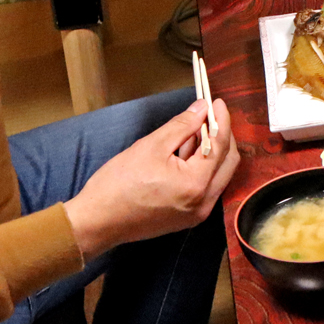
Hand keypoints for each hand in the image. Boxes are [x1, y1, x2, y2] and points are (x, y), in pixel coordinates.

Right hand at [62, 99, 238, 257]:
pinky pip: (204, 187)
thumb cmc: (119, 184)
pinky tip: (186, 151)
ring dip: (211, 151)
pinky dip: (201, 168)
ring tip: (194, 130)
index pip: (220, 146)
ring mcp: (197, 213)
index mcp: (197, 184)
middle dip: (221, 136)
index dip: (221, 120)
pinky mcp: (187, 217)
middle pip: (227, 162)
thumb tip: (202, 108)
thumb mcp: (151, 146)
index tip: (216, 102)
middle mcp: (204, 203)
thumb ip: (182, 125)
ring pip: (217, 175)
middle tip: (209, 115)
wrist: (97, 222)